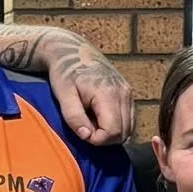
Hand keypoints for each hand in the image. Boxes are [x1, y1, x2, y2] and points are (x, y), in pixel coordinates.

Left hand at [39, 28, 131, 143]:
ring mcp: (128, 92)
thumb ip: (74, 117)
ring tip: (91, 122)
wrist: (72, 51)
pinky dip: (116, 125)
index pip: (113, 131)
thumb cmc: (65, 73)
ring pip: (128, 128)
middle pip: (124, 133)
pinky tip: (99, 117)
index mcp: (108, 93)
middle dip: (104, 138)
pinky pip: (128, 119)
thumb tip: (87, 136)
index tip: (81, 133)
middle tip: (85, 128)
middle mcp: (124, 93)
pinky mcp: (128, 93)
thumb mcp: (63, 95)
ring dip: (110, 133)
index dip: (97, 139)